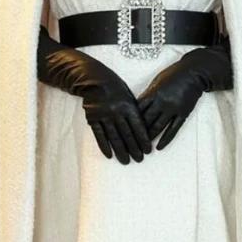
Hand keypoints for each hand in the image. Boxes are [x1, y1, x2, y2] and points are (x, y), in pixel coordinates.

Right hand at [37, 25, 151, 163]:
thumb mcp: (129, 95)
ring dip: (121, 151)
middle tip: (139, 160)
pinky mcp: (93, 119)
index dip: (143, 139)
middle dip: (134, 148)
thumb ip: (134, 111)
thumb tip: (143, 128)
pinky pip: (99, 135)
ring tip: (126, 161)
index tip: (148, 150)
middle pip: (127, 134)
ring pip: (114, 137)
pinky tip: (109, 155)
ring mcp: (104, 116)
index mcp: (128, 105)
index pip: (138, 126)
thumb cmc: (115, 88)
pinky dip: (104, 146)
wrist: (94, 79)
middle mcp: (117, 112)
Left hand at [136, 36, 232, 149]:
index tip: (123, 129)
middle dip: (137, 132)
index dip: (130, 120)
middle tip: (130, 143)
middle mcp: (162, 102)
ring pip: (158, 126)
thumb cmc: (173, 75)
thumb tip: (136, 106)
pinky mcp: (183, 113)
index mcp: (153, 93)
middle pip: (146, 120)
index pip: (138, 110)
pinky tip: (159, 147)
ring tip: (142, 148)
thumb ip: (147, 94)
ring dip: (149, 138)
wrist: (193, 73)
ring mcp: (173, 109)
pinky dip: (166, 139)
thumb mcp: (157, 81)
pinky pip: (174, 129)